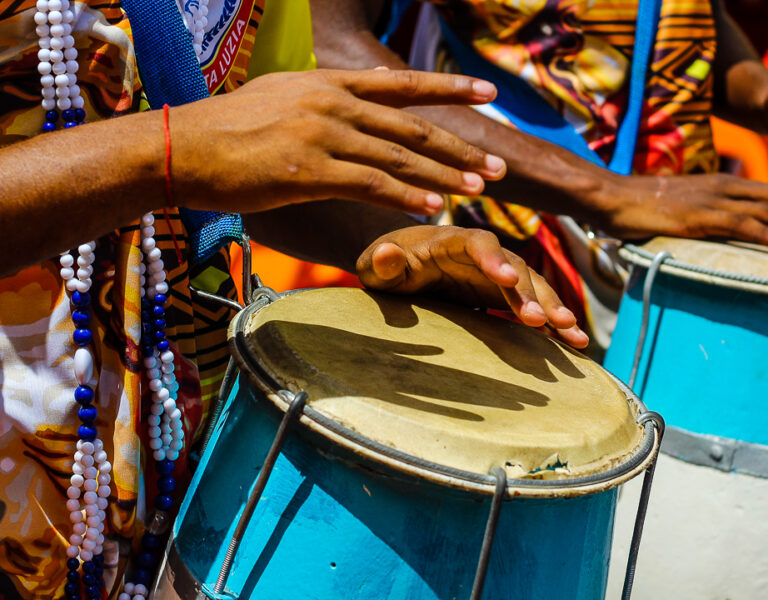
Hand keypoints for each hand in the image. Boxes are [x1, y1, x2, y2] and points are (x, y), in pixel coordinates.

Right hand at [171, 69, 506, 215]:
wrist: (182, 146)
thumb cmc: (226, 128)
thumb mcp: (280, 97)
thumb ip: (324, 101)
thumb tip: (358, 103)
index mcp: (328, 83)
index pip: (402, 83)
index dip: (450, 87)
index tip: (489, 91)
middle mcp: (333, 102)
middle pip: (412, 126)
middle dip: (460, 146)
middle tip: (496, 165)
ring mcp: (324, 134)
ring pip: (399, 157)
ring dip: (444, 175)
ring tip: (479, 191)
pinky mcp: (310, 170)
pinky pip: (371, 184)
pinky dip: (407, 196)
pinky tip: (433, 207)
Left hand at [356, 225, 589, 348]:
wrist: (400, 266)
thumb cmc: (384, 265)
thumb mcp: (374, 266)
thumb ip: (380, 262)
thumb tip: (386, 253)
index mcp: (447, 241)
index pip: (475, 242)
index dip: (492, 258)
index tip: (505, 279)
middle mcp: (479, 253)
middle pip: (511, 266)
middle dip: (528, 291)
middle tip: (540, 320)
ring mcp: (495, 272)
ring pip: (531, 285)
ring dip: (551, 306)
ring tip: (570, 332)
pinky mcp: (503, 293)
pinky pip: (534, 304)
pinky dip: (554, 321)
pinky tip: (575, 342)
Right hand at [593, 173, 767, 243]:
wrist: (611, 196)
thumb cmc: (635, 205)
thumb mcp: (676, 206)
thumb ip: (696, 215)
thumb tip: (696, 231)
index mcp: (723, 183)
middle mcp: (727, 187)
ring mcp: (717, 201)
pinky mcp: (704, 217)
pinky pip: (749, 228)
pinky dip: (767, 239)